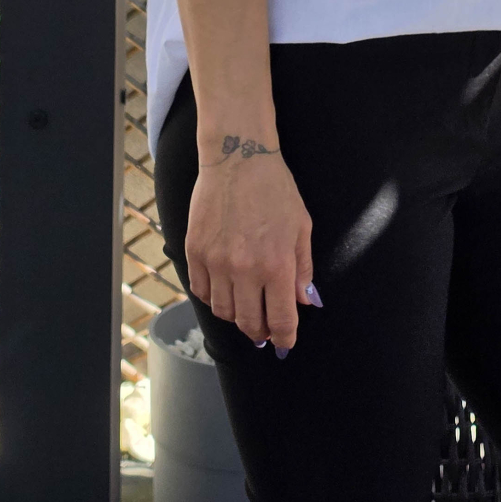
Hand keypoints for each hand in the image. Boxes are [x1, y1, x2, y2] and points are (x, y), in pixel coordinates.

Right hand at [185, 145, 314, 349]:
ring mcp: (216, 262)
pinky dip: (213, 297)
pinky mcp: (195, 252)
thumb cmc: (275, 189)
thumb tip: (305, 302)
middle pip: (248, 323)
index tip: (284, 344)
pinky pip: (201, 291)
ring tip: (245, 307)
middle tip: (264, 330)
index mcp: (276, 264)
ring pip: (222, 311)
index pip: (280, 320)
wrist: (238, 157)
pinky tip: (224, 288)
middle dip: (259, 332)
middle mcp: (245, 269)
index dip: (284, 338)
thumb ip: (303, 268)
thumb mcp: (301, 226)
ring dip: (236, 316)